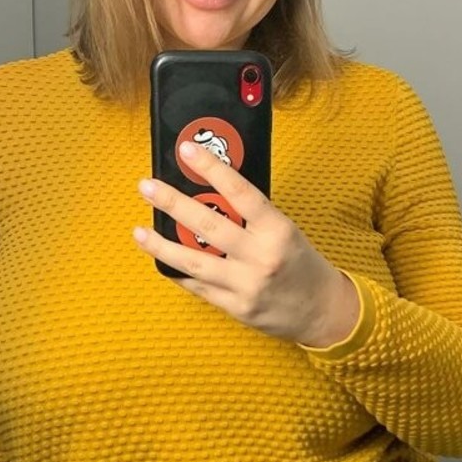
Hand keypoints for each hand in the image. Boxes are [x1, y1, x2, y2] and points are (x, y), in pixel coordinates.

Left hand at [134, 140, 360, 346]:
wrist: (322, 311)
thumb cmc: (301, 264)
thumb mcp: (285, 231)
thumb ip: (251, 216)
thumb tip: (208, 192)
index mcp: (277, 230)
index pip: (240, 192)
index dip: (211, 168)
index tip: (187, 150)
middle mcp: (260, 257)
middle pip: (208, 225)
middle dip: (172, 203)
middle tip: (147, 187)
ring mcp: (246, 285)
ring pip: (193, 262)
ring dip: (162, 245)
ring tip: (139, 232)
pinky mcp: (235, 308)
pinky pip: (198, 287)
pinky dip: (179, 272)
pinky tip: (162, 261)